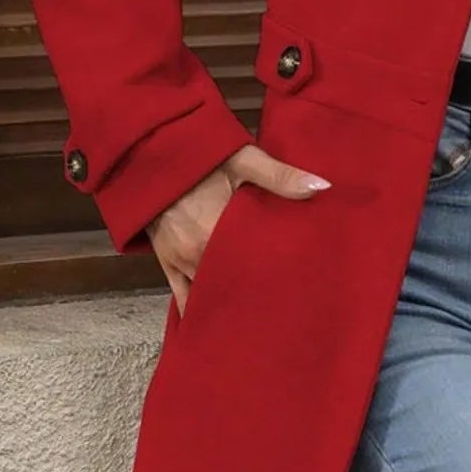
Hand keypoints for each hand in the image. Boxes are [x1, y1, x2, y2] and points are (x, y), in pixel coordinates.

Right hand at [147, 142, 329, 316]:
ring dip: (231, 299)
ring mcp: (178, 260)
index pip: (253, 267)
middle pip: (233, 283)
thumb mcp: (243, 159)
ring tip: (259, 315)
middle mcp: (195, 253)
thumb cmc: (200, 153)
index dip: (275, 278)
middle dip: (256, 292)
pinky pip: (181, 295)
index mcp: (215, 232)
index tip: (298, 289)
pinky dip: (199, 307)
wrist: (150, 149)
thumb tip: (321, 187)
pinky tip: (218, 322)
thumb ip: (280, 176)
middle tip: (285, 305)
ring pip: (210, 292)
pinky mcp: (165, 260)